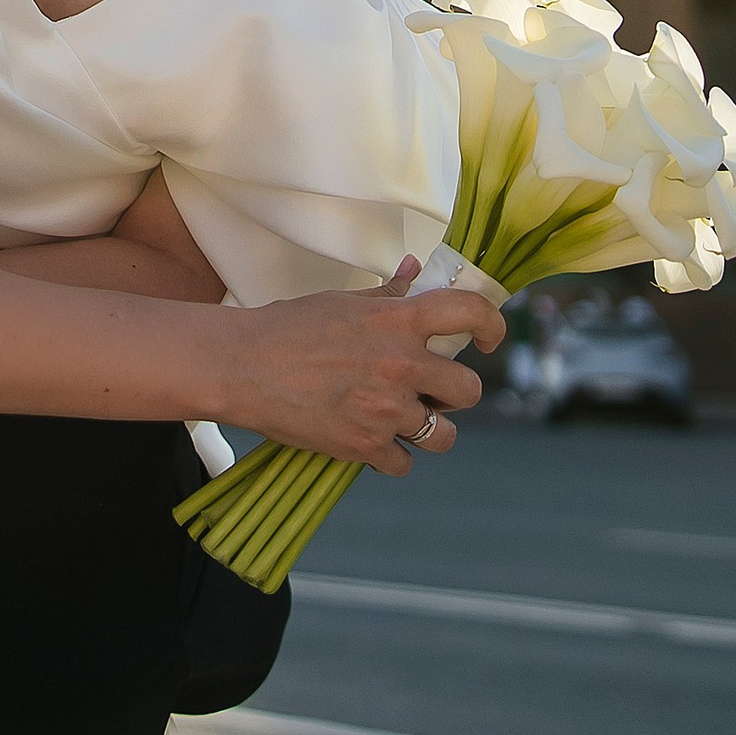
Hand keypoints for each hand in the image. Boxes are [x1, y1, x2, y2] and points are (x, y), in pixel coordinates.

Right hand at [225, 260, 501, 475]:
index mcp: (397, 321)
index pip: (469, 313)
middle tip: (433, 392)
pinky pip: (404, 464)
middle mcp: (400, 366)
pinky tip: (373, 441)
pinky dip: (392, 457)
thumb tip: (414, 270)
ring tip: (407, 422)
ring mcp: (385, 410)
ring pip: (443, 436)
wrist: (242, 367)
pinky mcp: (365, 446)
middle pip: (469, 391)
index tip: (491, 338)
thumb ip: (388, 294)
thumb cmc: (288, 326)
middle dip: (456, 394)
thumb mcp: (342, 301)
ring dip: (431, 431)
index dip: (493, 324)